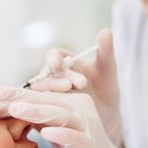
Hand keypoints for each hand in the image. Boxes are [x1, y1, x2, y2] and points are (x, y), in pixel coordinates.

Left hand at [0, 85, 125, 147]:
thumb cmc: (74, 146)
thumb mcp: (52, 127)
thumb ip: (35, 116)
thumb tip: (5, 107)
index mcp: (67, 101)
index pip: (37, 95)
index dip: (14, 95)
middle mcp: (78, 108)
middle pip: (45, 99)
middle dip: (18, 96)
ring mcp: (86, 125)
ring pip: (59, 114)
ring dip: (36, 111)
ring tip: (15, 109)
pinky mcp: (90, 145)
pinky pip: (76, 137)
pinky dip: (62, 134)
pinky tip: (46, 132)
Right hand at [30, 29, 123, 146]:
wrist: (107, 116)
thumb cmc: (105, 89)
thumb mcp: (108, 70)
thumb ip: (106, 52)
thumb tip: (106, 31)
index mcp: (66, 63)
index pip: (54, 56)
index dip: (53, 59)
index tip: (58, 63)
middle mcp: (54, 78)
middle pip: (47, 76)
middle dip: (60, 80)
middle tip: (80, 83)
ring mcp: (49, 95)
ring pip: (40, 93)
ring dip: (52, 94)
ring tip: (69, 97)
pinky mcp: (47, 111)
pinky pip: (40, 110)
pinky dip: (45, 110)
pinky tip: (57, 115)